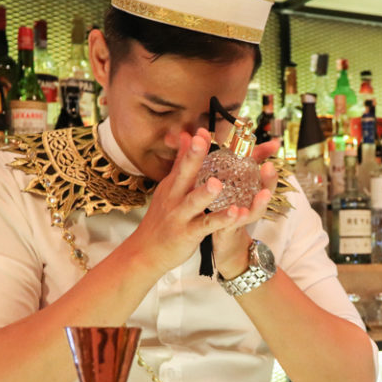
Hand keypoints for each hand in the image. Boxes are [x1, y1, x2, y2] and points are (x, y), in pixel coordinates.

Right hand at [123, 131, 247, 274]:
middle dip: (193, 157)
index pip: (183, 161)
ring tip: (218, 183)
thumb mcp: (169, 189)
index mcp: (173, 185)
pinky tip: (235, 213)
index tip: (202, 129)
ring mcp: (181, 216)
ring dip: (205, 192)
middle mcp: (175, 197)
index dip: (194, 146)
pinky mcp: (188, 234)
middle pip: (184, 174)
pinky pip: (206, 225)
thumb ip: (180, 163)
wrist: (146, 252)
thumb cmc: (162, 219)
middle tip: (202, 140)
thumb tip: (186, 136)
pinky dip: (221, 219)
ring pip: (193, 202)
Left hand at [213, 135, 280, 278]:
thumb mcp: (234, 184)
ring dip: (260, 203)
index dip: (268, 162)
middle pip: (265, 192)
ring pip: (255, 211)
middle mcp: (250, 205)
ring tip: (264, 193)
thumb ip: (240, 163)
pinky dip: (237, 220)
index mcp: (249, 191)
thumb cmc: (230, 212)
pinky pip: (233, 226)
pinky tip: (238, 212)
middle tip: (270, 167)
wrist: (225, 246)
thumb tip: (249, 142)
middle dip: (270, 181)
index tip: (273, 146)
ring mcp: (241, 220)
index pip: (262, 175)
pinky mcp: (229, 232)